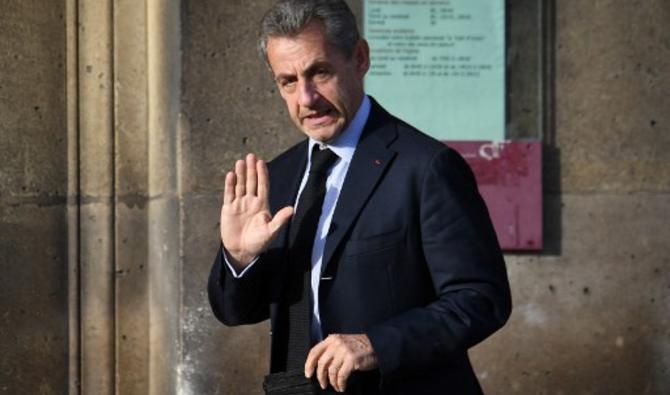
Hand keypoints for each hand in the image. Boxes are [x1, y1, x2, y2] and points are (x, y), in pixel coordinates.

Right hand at [220, 153, 292, 268]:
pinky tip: (231, 175)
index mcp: (262, 205)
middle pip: (251, 182)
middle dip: (251, 169)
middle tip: (251, 156)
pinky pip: (229, 194)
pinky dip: (230, 185)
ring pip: (240, 185)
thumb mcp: (271, 231)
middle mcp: (251, 201)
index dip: (262, 174)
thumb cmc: (259, 242)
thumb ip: (280, 219)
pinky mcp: (228, 209)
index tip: (261, 162)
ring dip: (240, 174)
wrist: (242, 251)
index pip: (263, 186)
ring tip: (240, 162)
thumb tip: (292, 209)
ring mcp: (239, 204)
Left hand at [304, 334, 377, 391]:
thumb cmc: (360, 346)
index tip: (308, 374)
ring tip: (335, 386)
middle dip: (320, 376)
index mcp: (332, 339)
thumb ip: (331, 349)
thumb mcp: (342, 342)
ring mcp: (344, 351)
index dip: (309, 364)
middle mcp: (336, 344)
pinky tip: (342, 387)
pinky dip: (340, 383)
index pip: (314, 351)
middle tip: (323, 384)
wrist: (378, 344)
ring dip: (332, 382)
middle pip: (321, 363)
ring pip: (331, 371)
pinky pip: (341, 376)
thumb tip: (320, 364)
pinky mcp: (352, 360)